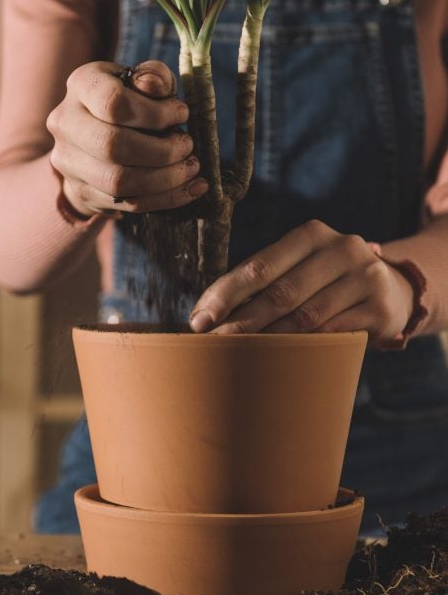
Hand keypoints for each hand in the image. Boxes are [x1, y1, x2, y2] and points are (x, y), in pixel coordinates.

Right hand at [46, 60, 208, 216]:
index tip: (181, 114)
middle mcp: (66, 123)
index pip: (113, 103)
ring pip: (119, 182)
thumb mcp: (142, 79)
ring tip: (190, 169)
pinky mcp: (83, 192)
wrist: (92, 139)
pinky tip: (190, 190)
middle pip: (113, 146)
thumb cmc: (128, 101)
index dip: (155, 113)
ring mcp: (69, 162)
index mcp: (81, 85)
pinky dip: (165, 199)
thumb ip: (154, 76)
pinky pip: (127, 203)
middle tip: (188, 147)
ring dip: (165, 179)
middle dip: (161, 151)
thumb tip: (156, 87)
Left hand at [189, 220, 414, 346]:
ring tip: (240, 357)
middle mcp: (341, 248)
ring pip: (306, 316)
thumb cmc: (327, 283)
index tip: (199, 320)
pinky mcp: (380, 307)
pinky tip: (281, 361)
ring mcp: (365, 276)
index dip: (225, 294)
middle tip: (214, 346)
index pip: (258, 266)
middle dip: (242, 322)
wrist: (394, 291)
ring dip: (269, 340)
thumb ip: (265, 282)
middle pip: (280, 293)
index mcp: (311, 234)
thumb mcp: (302, 269)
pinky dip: (304, 348)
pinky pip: (333, 333)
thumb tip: (206, 314)